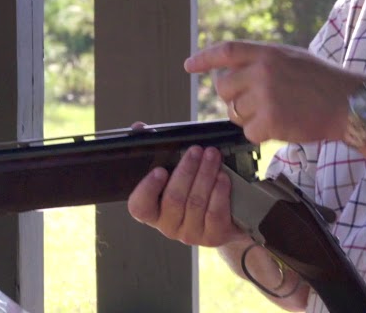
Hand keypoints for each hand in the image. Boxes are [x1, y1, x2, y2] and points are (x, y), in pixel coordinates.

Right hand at [127, 145, 243, 247]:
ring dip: (205, 175)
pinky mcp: (213, 236)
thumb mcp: (176, 172)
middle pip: (174, 199)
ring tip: (213, 156)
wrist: (226, 219)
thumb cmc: (194, 191)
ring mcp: (191, 234)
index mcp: (153, 212)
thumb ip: (157, 151)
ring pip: (196, 202)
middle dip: (187, 170)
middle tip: (197, 150)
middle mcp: (169, 226)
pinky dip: (219, 192)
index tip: (160, 170)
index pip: (139, 207)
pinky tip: (223, 177)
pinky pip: (215, 213)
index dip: (147, 189)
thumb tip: (139, 128)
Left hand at [186, 41, 359, 143]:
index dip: (205, 58)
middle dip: (233, 97)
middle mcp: (262, 71)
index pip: (226, 51)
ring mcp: (265, 96)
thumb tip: (234, 69)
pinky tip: (281, 126)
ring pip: (235, 112)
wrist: (348, 103)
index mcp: (267, 53)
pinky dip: (261, 133)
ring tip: (278, 113)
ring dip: (250, 117)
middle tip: (254, 102)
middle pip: (224, 87)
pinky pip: (249, 131)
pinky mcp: (270, 121)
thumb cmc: (323, 81)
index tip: (189, 65)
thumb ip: (264, 60)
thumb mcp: (293, 58)